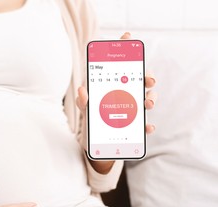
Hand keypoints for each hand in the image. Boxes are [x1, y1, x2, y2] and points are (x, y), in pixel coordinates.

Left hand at [76, 32, 156, 173]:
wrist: (95, 143)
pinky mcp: (135, 126)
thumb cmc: (91, 121)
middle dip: (147, 76)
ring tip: (148, 104)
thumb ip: (83, 101)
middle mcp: (127, 94)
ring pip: (147, 99)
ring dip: (151, 99)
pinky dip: (147, 126)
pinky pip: (144, 124)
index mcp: (114, 87)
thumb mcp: (85, 110)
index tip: (128, 36)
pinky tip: (147, 127)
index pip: (122, 65)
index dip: (125, 49)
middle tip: (148, 79)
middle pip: (141, 80)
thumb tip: (81, 89)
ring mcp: (133, 109)